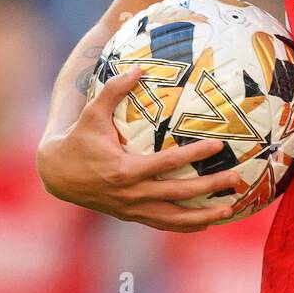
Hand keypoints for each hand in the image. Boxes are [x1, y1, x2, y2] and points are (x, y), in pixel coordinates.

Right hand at [37, 66, 241, 231]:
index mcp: (125, 170)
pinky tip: (206, 222)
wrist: (57, 174)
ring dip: (203, 215)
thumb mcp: (92, 114)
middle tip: (236, 178)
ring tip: (230, 209)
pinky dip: (186, 225)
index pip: (167, 163)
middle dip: (209, 187)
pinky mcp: (132, 215)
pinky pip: (164, 223)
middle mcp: (132, 194)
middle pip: (178, 192)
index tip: (218, 146)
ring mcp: (133, 208)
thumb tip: (138, 68)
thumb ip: (113, 90)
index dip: (194, 155)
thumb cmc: (78, 140)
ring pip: (174, 217)